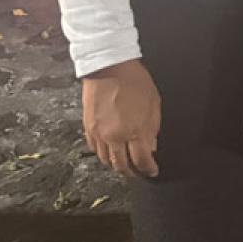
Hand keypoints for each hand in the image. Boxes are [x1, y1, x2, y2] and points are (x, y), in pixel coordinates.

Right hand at [81, 59, 160, 177]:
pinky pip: (95, 149)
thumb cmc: (135, 82)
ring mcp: (99, 134)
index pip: (141, 160)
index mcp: (135, 130)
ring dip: (116, 165)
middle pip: (122, 165)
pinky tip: (110, 152)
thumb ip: (153, 129)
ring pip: (106, 160)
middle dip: (132, 172)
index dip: (148, 169)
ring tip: (125, 165)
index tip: (152, 171)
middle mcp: (115, 136)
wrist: (109, 68)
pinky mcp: (88, 128)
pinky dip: (103, 154)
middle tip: (138, 172)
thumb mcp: (154, 104)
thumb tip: (151, 147)